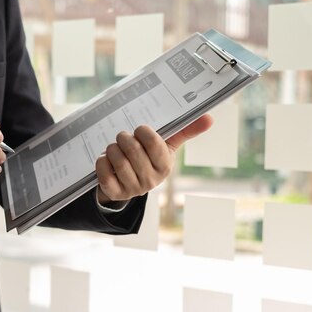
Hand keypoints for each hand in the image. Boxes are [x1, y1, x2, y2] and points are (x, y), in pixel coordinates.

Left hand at [95, 114, 212, 203]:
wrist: (128, 182)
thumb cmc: (149, 158)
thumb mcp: (166, 146)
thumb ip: (185, 130)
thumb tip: (209, 118)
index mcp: (165, 166)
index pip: (153, 142)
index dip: (142, 131)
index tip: (139, 130)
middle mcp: (151, 180)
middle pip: (132, 149)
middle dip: (124, 138)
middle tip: (123, 137)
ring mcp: (132, 189)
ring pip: (117, 159)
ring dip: (111, 149)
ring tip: (114, 148)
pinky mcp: (115, 193)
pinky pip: (104, 173)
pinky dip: (102, 161)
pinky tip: (106, 160)